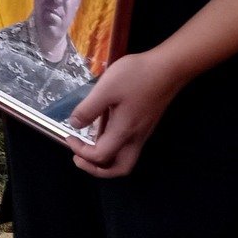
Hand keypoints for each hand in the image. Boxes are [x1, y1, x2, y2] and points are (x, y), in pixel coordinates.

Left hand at [63, 49, 188, 178]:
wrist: (168, 68)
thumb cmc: (136, 76)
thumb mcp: (106, 89)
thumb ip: (88, 109)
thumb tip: (74, 125)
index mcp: (124, 132)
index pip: (101, 156)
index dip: (81, 152)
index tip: (69, 137)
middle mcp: (135, 138)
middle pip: (119, 168)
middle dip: (97, 169)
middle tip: (79, 157)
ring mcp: (143, 132)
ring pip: (125, 158)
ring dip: (106, 160)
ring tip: (88, 147)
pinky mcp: (145, 124)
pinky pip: (129, 146)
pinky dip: (113, 147)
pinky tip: (103, 131)